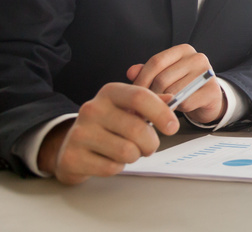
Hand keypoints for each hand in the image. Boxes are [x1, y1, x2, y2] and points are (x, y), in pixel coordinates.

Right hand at [38, 82, 178, 184]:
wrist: (70, 145)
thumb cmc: (107, 125)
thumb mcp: (127, 108)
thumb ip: (151, 102)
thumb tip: (171, 99)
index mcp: (109, 92)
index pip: (140, 97)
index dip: (161, 113)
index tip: (172, 127)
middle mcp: (92, 109)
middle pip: (137, 129)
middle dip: (151, 143)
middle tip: (149, 146)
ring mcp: (79, 133)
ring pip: (126, 151)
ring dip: (135, 156)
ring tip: (128, 152)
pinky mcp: (72, 157)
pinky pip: (111, 167)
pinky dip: (118, 167)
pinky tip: (109, 160)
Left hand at [128, 44, 225, 124]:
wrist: (207, 99)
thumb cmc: (181, 85)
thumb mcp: (164, 75)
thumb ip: (146, 72)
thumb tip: (131, 72)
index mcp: (183, 50)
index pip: (156, 61)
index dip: (141, 80)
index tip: (133, 95)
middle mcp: (197, 58)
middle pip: (162, 78)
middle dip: (151, 96)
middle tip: (145, 106)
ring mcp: (207, 73)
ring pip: (172, 92)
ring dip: (163, 104)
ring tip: (159, 108)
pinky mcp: (212, 91)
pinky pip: (185, 102)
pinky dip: (177, 109)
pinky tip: (177, 109)